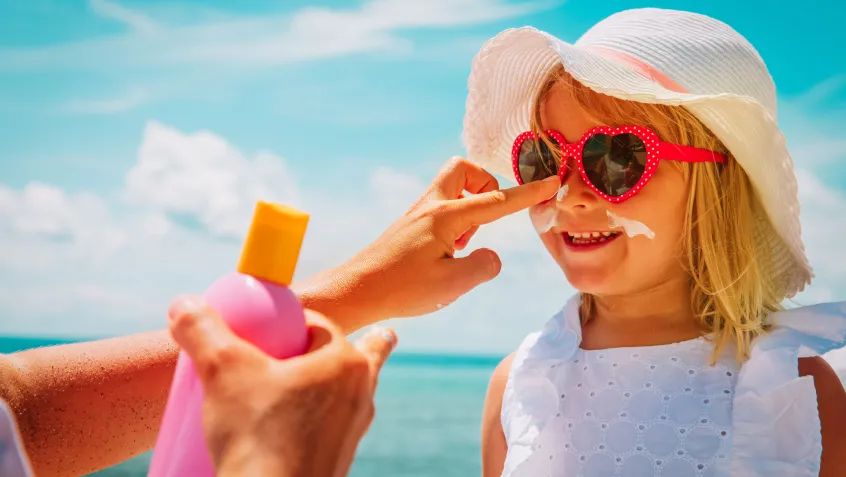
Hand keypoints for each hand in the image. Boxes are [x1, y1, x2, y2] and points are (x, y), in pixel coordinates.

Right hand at [167, 296, 395, 476]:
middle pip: (348, 357)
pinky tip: (303, 427)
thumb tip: (183, 304)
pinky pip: (332, 428)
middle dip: (344, 346)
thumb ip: (202, 331)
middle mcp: (359, 395)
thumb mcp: (222, 371)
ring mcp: (352, 431)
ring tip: (334, 379)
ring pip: (344, 394)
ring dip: (334, 384)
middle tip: (338, 340)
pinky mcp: (337, 461)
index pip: (317, 324)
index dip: (289, 320)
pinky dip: (320, 421)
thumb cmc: (257, 436)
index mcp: (345, 363)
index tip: (264, 328)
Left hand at [295, 157, 558, 331]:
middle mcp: (431, 206)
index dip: (528, 193)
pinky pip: (442, 206)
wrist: (356, 290)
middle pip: (464, 169)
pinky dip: (455, 222)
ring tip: (462, 246)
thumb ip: (484, 266)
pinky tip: (446, 254)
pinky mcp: (410, 225)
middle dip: (485, 185)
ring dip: (470, 207)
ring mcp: (418, 213)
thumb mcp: (452, 284)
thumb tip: (492, 255)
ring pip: (453, 187)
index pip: (497, 201)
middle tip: (486, 220)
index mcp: (446, 216)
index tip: (552, 181)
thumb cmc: (402, 288)